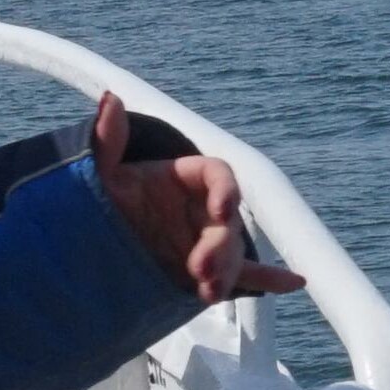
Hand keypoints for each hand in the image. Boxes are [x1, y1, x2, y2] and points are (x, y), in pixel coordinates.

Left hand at [94, 91, 307, 303]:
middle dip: (219, 246)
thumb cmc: (103, 199)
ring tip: (210, 291)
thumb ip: (108, 139)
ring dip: (228, 271)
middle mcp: (202, 207)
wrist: (96, 241)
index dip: (226, 190)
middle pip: (227, 222)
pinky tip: (293, 281)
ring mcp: (207, 239)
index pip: (217, 175)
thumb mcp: (100, 173)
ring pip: (232, 253)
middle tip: (199, 268)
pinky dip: (269, 278)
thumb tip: (110, 98)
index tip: (223, 209)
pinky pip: (244, 273)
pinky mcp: (209, 269)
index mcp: (186, 178)